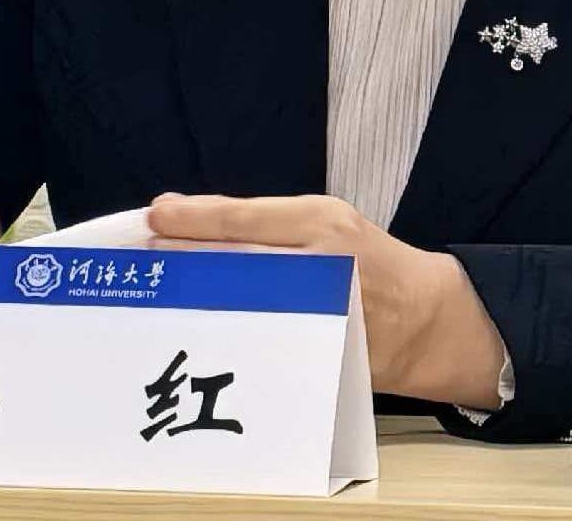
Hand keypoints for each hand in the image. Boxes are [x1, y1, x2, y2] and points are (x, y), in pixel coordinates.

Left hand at [144, 193, 507, 407]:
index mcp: (321, 222)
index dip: (194, 219)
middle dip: (186, 262)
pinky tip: (202, 338)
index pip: (245, 217)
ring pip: (245, 304)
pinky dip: (233, 340)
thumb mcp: (325, 226)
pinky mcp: (323, 354)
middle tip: (143, 262)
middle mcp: (323, 262)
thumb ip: (266, 227)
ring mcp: (322, 312)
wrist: (429, 321)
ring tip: (159, 298)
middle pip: (238, 260)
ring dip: (198, 301)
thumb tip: (189, 224)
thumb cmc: (367, 262)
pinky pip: (268, 346)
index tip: (153, 216)